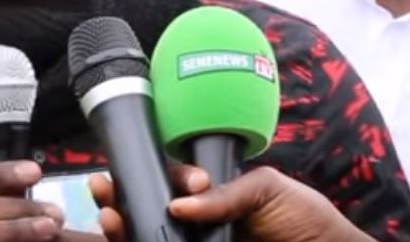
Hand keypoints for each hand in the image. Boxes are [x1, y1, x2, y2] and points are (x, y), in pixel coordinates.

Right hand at [91, 164, 372, 241]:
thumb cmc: (304, 218)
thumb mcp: (266, 190)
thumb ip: (225, 194)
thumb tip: (180, 202)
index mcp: (210, 194)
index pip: (169, 180)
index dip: (153, 175)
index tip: (158, 179)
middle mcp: (197, 221)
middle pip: (147, 206)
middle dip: (121, 197)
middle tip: (105, 191)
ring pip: (148, 233)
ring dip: (121, 224)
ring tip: (109, 216)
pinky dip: (137, 241)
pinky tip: (125, 234)